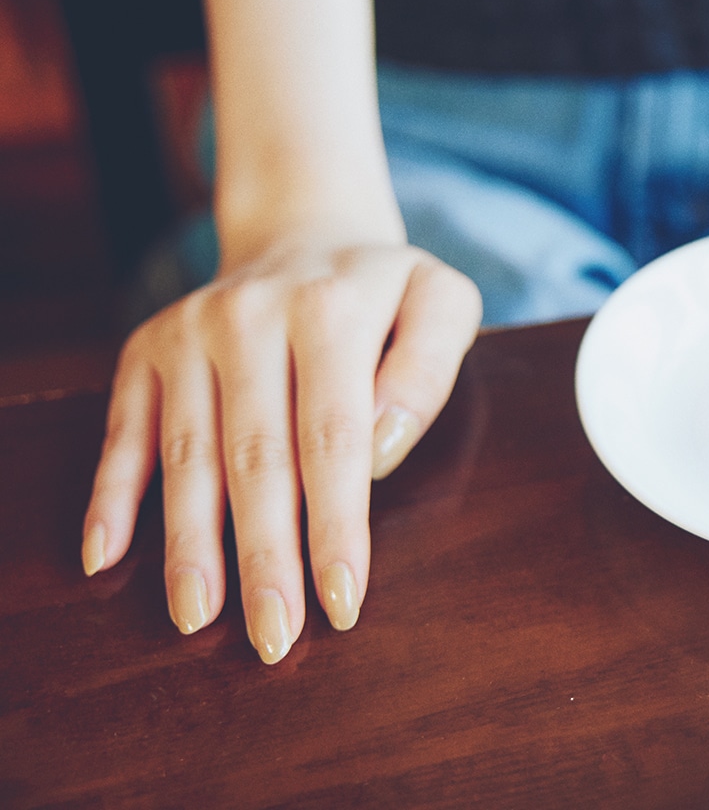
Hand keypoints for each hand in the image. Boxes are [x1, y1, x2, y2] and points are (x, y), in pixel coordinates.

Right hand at [81, 239, 481, 662]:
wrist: (305, 230)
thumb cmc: (385, 291)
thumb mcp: (441, 303)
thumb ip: (426, 369)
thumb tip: (380, 448)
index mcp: (330, 308)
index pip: (334, 438)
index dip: (335, 526)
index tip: (342, 601)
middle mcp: (250, 315)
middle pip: (257, 458)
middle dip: (264, 557)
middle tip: (273, 637)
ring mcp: (188, 333)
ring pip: (187, 456)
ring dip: (189, 544)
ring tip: (198, 618)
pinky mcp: (144, 349)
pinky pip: (124, 431)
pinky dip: (111, 494)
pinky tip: (106, 557)